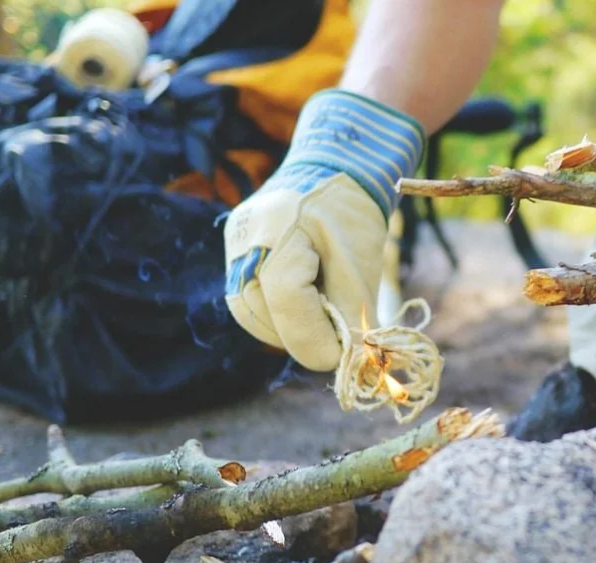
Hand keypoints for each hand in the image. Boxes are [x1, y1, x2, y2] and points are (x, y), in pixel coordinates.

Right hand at [223, 90, 424, 370]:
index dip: (316, 339)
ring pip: (253, 316)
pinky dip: (279, 314)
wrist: (333, 168)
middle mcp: (245, 241)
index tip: (345, 357)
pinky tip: (307, 303)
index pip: (288, 302)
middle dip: (304, 337)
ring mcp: (234, 248)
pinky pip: (250, 301)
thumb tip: (351, 361)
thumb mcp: (361, 264)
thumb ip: (351, 313)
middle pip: (264, 317)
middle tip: (339, 338)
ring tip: (324, 315)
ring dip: (290, 329)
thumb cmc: (352, 213)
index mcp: (279, 232)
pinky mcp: (235, 256)